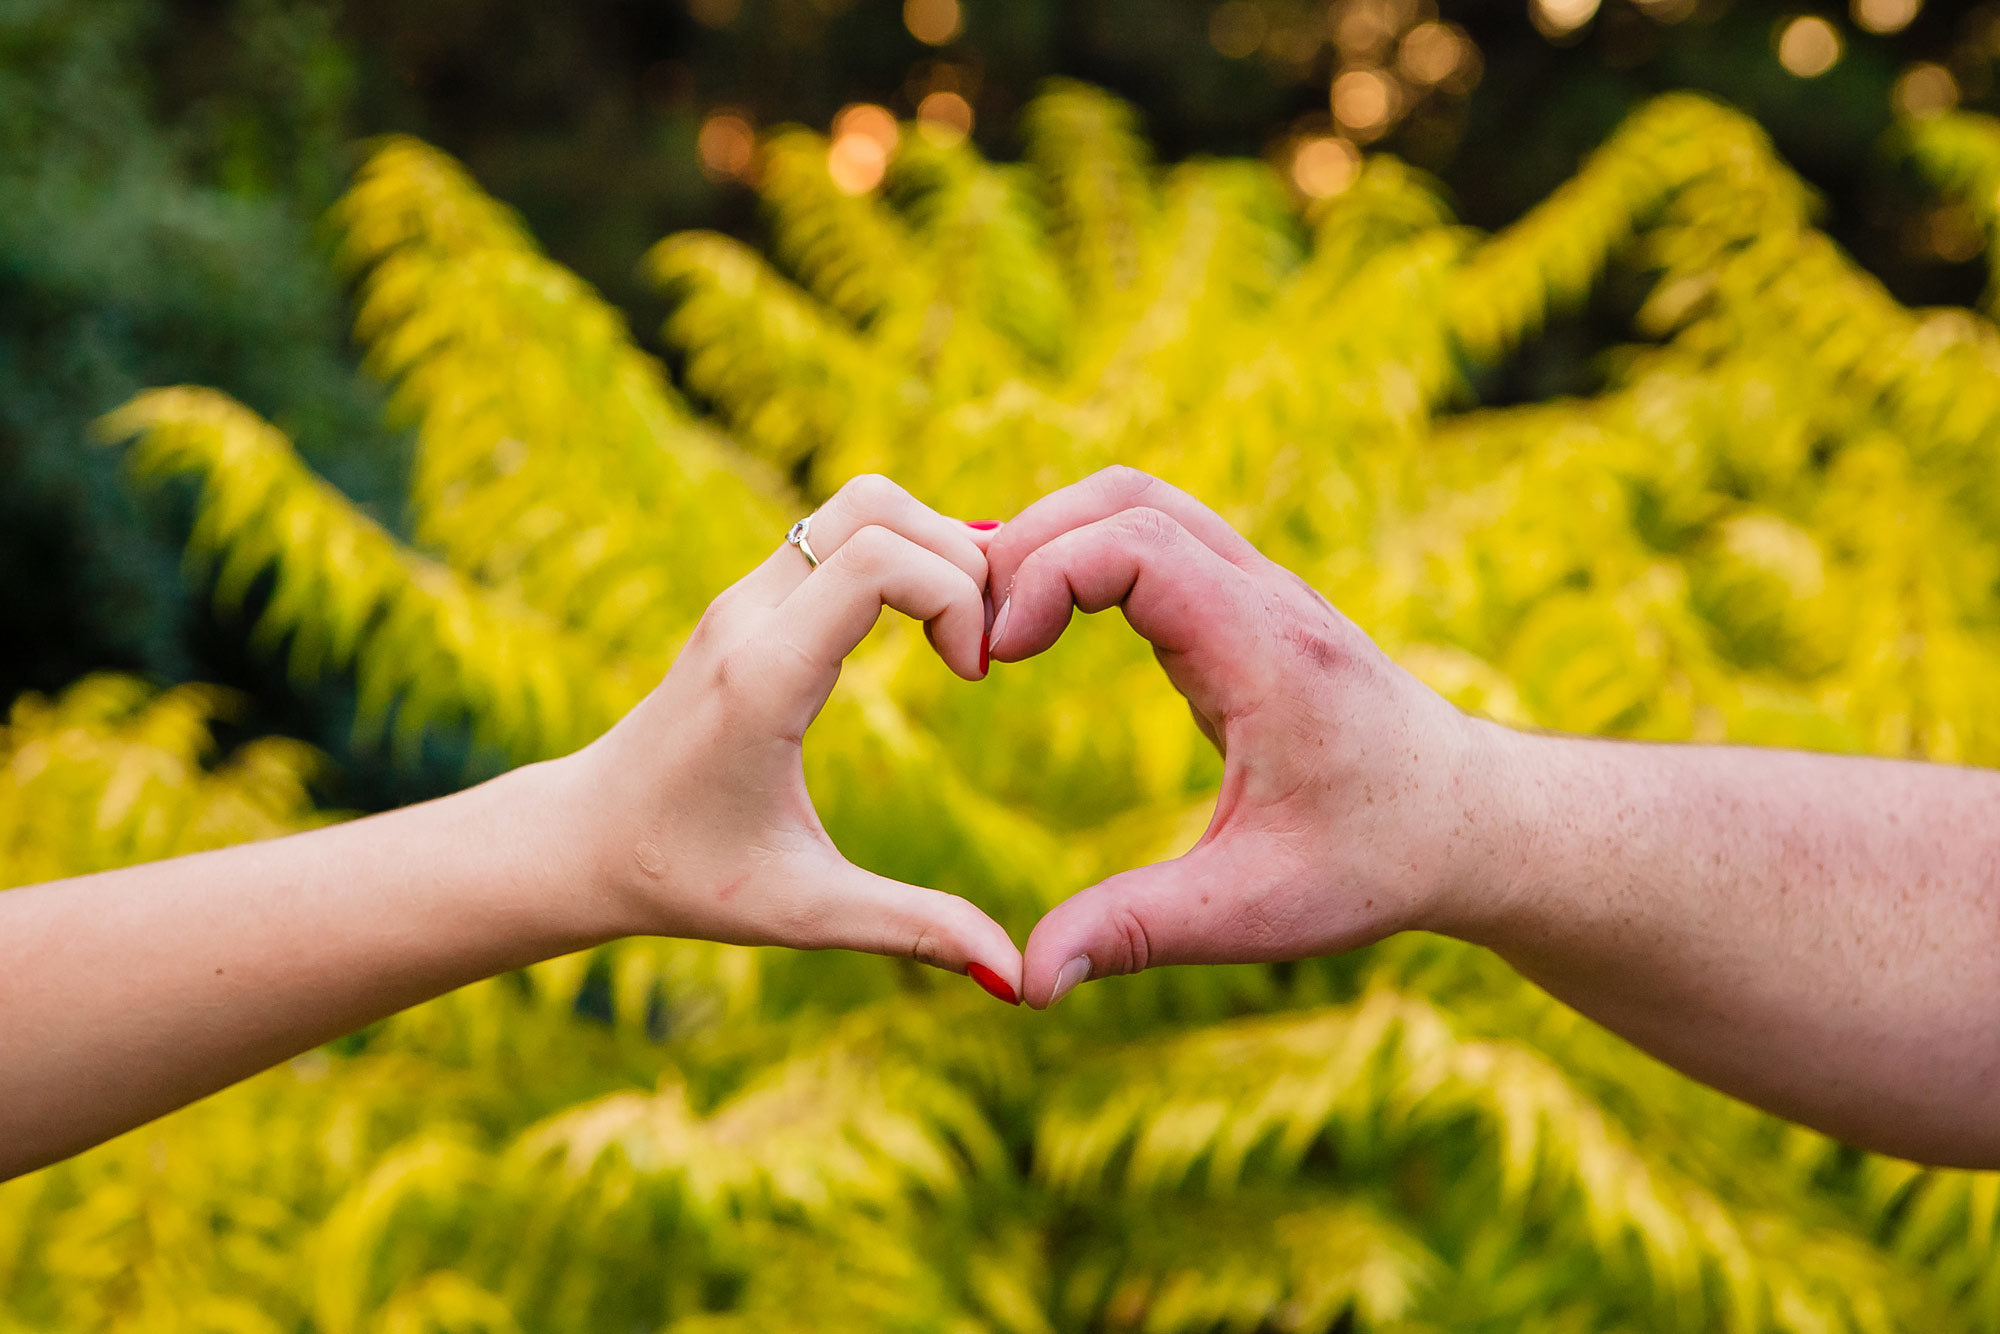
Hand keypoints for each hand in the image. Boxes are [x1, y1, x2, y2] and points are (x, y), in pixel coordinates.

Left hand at [563, 475, 1023, 1000]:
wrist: (583, 841)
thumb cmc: (686, 877)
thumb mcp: (805, 911)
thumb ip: (913, 929)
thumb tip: (1016, 977)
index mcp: (763, 676)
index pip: (879, 560)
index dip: (955, 596)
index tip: (975, 676)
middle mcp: (750, 615)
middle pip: (876, 503)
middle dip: (957, 553)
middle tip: (984, 642)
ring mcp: (745, 598)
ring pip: (858, 504)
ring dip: (931, 546)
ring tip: (966, 633)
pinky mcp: (751, 600)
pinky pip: (840, 533)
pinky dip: (901, 555)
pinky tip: (931, 630)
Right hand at [985, 467, 1508, 1007]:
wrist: (1476, 823)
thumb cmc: (1380, 861)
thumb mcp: (1255, 910)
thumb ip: (1135, 933)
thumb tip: (1024, 981)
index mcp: (1265, 649)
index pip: (1136, 543)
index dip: (1045, 579)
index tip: (996, 660)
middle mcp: (1265, 597)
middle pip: (1126, 497)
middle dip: (1030, 542)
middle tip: (972, 631)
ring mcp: (1261, 592)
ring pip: (1142, 504)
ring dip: (1057, 540)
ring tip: (994, 620)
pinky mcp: (1250, 608)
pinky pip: (1156, 538)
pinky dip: (1087, 559)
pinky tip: (1044, 627)